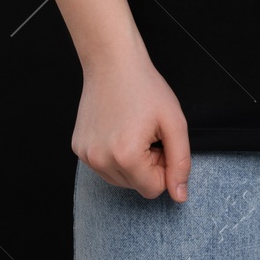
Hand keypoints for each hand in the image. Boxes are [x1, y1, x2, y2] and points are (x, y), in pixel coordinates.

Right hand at [72, 43, 191, 201]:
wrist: (113, 63)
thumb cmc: (145, 87)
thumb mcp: (174, 123)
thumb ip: (180, 163)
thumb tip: (179, 197)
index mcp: (126, 156)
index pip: (154, 189)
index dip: (163, 166)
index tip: (159, 141)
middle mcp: (100, 160)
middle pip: (135, 186)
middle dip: (147, 165)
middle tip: (146, 133)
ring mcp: (86, 155)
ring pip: (119, 179)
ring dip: (131, 161)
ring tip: (132, 130)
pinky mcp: (78, 148)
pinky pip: (104, 166)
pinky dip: (114, 154)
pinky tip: (117, 129)